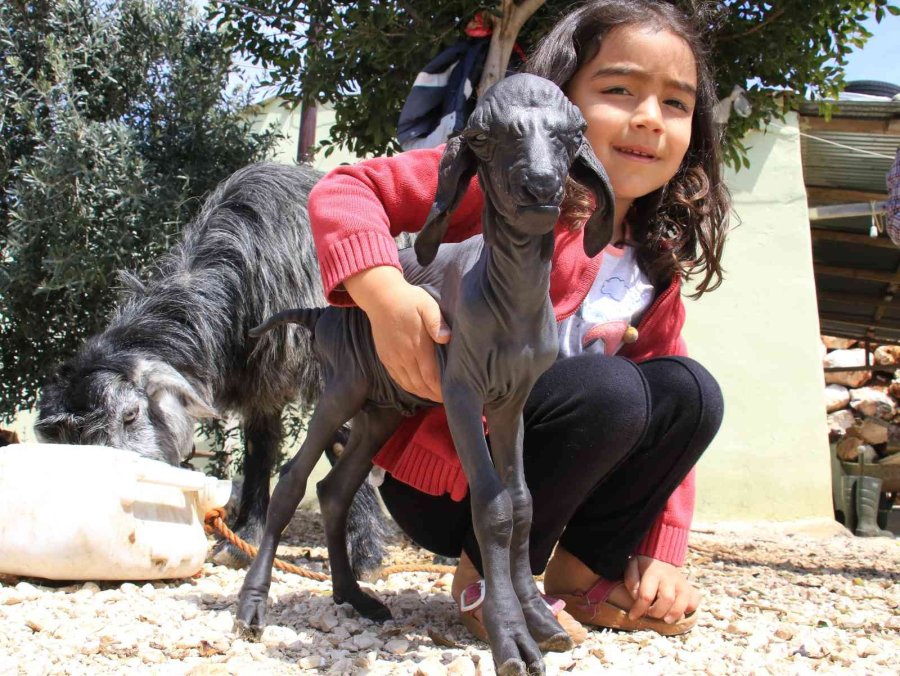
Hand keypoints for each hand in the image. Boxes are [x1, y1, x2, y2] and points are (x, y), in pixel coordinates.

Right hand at [345, 266, 449, 401]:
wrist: (380, 297)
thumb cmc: (408, 299)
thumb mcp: (427, 304)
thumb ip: (437, 322)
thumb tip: (446, 338)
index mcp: (417, 345)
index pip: (431, 376)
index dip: (441, 389)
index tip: (451, 395)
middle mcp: (404, 356)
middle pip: (421, 384)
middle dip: (434, 394)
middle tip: (447, 400)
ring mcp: (393, 358)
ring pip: (409, 384)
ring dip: (422, 393)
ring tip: (434, 397)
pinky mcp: (385, 358)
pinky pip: (397, 378)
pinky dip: (408, 387)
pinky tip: (417, 388)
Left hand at [624, 555, 699, 623]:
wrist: (659, 559)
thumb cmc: (643, 568)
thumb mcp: (632, 568)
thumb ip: (631, 581)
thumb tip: (637, 596)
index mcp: (654, 571)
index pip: (647, 595)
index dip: (639, 609)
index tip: (633, 616)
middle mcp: (670, 576)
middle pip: (667, 599)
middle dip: (657, 612)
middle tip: (650, 614)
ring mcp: (682, 582)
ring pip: (683, 601)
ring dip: (674, 614)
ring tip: (666, 620)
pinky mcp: (690, 588)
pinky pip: (694, 600)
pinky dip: (689, 608)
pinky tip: (680, 612)